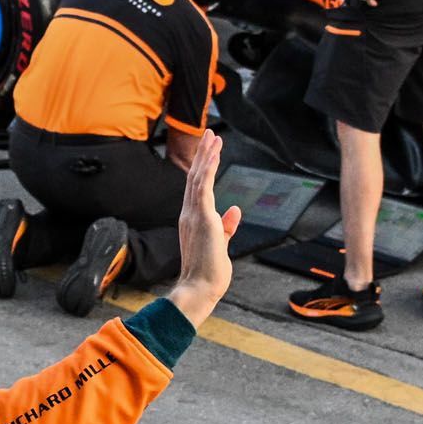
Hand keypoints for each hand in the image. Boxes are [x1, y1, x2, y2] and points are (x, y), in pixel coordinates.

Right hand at [167, 130, 238, 323]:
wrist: (199, 288)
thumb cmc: (208, 273)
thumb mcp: (221, 245)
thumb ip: (226, 226)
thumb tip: (234, 209)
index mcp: (192, 220)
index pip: (197, 188)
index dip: (203, 168)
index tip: (210, 152)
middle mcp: (189, 214)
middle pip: (194, 177)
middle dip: (203, 154)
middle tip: (210, 135)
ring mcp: (193, 215)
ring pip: (197, 177)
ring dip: (206, 156)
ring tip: (213, 137)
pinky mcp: (201, 217)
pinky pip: (202, 186)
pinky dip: (207, 168)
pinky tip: (213, 154)